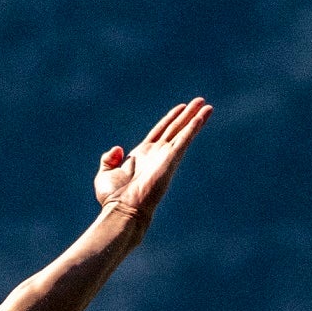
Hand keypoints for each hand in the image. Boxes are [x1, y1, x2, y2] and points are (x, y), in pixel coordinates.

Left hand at [95, 98, 211, 220]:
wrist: (124, 209)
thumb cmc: (114, 198)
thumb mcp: (105, 175)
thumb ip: (108, 160)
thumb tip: (117, 149)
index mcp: (143, 155)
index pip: (160, 131)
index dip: (170, 119)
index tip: (181, 108)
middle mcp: (156, 154)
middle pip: (175, 128)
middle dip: (187, 114)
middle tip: (200, 101)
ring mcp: (165, 156)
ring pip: (183, 131)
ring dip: (195, 118)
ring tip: (207, 105)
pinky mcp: (171, 158)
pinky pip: (185, 138)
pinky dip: (194, 127)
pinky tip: (202, 116)